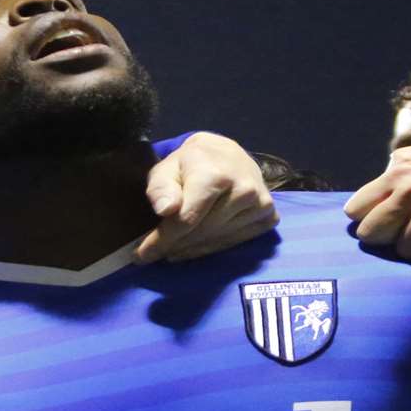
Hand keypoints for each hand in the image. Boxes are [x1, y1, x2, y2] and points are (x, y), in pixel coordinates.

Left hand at [136, 132, 277, 262]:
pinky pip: (234, 243)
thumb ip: (161, 188)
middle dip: (172, 246)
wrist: (228, 155)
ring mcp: (261, 205)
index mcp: (216, 174)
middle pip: (200, 233)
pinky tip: (195, 245)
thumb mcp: (167, 167)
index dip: (162, 240)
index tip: (141, 255)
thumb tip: (166, 210)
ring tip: (172, 248)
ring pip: (216, 241)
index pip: (186, 219)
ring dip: (190, 249)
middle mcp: (243, 190)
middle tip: (153, 252)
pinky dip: (211, 248)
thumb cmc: (191, 162)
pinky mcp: (269, 217)